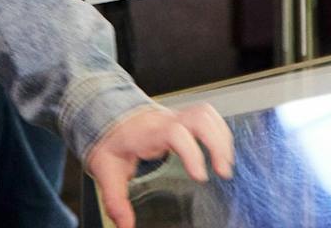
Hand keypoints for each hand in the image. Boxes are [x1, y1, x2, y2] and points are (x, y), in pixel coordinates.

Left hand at [85, 102, 233, 227]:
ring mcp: (175, 116)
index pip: (175, 133)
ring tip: (225, 163)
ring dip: (221, 137)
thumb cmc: (109, 142)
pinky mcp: (181, 118)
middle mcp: (165, 120)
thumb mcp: (106, 172)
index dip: (191, 152)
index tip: (200, 176)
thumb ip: (116, 200)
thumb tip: (126, 226)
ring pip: (206, 114)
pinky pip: (207, 116)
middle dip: (217, 143)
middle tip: (223, 170)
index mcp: (148, 133)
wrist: (105, 116)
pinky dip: (219, 132)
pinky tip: (221, 151)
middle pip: (199, 117)